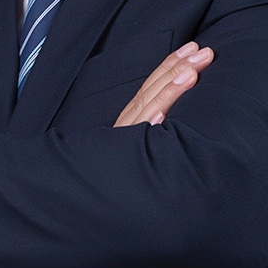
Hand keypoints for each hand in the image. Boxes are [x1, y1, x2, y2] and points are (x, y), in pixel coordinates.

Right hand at [5, 43, 211, 267]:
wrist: (65, 216)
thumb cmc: (102, 191)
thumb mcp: (125, 157)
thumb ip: (141, 135)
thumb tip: (170, 115)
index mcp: (124, 130)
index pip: (148, 93)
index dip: (169, 70)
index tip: (191, 51)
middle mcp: (120, 137)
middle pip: (150, 96)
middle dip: (176, 71)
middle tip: (203, 51)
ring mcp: (118, 153)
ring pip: (144, 114)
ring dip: (168, 91)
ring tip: (192, 71)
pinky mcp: (116, 171)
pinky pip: (129, 147)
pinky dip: (143, 130)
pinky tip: (160, 117)